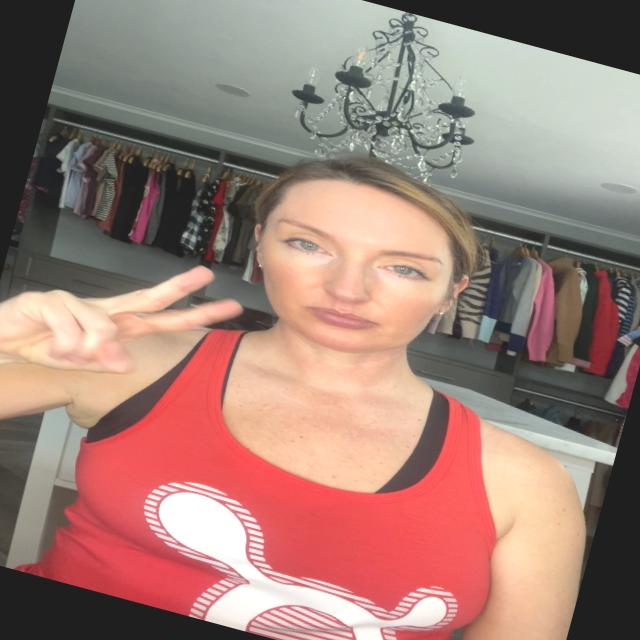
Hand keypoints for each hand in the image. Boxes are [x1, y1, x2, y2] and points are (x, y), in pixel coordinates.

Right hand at [0, 266, 241, 372]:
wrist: (1, 342)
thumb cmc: (44, 345)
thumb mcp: (79, 361)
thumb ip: (105, 360)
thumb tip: (127, 363)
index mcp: (116, 324)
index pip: (160, 317)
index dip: (192, 312)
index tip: (223, 307)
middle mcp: (103, 310)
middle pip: (147, 297)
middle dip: (178, 287)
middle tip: (206, 275)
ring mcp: (77, 301)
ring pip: (102, 323)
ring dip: (88, 346)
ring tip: (65, 354)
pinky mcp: (49, 300)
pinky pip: (68, 326)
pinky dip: (62, 343)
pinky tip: (49, 345)